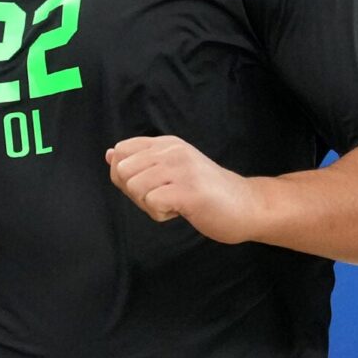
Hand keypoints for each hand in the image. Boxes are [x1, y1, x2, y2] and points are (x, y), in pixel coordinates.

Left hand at [105, 135, 266, 244]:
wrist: (246, 205)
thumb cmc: (206, 192)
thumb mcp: (171, 169)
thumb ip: (141, 163)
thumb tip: (110, 155)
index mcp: (167, 143)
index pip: (122, 151)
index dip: (126, 176)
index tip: (151, 185)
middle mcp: (172, 150)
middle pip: (123, 172)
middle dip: (136, 193)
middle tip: (163, 198)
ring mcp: (181, 169)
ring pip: (135, 187)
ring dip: (150, 205)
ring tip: (175, 203)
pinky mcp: (189, 191)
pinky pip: (153, 202)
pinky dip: (161, 214)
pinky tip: (181, 210)